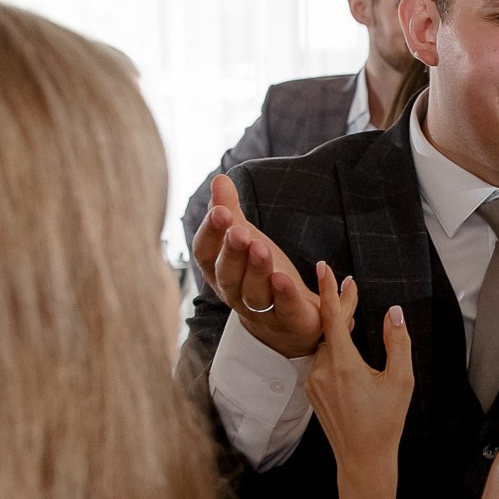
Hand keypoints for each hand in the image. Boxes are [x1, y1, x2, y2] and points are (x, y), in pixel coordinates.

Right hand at [191, 173, 322, 358]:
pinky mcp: (288, 319)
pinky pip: (283, 308)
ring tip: (260, 248)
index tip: (219, 211)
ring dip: (256, 270)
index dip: (211, 233)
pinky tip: (283, 278)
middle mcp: (235, 293)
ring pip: (253, 293)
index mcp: (219, 271)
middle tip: (238, 232)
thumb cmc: (263, 274)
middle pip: (227, 275)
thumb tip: (219, 179)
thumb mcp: (247, 238)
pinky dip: (283, 294)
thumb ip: (232, 211)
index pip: (205, 254)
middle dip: (231, 252)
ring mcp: (260, 311)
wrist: (293, 318)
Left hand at [304, 263, 412, 482]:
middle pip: (329, 329)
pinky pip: (321, 361)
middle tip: (352, 288)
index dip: (329, 290)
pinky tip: (345, 348)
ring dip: (338, 331)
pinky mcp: (311, 391)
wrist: (362, 458)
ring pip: (325, 345)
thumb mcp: (401, 381)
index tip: (324, 267)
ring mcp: (313, 382)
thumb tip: (394, 313)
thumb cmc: (385, 422)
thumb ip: (398, 342)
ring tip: (350, 314)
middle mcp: (321, 370)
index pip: (332, 317)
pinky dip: (333, 349)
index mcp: (343, 364)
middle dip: (341, 308)